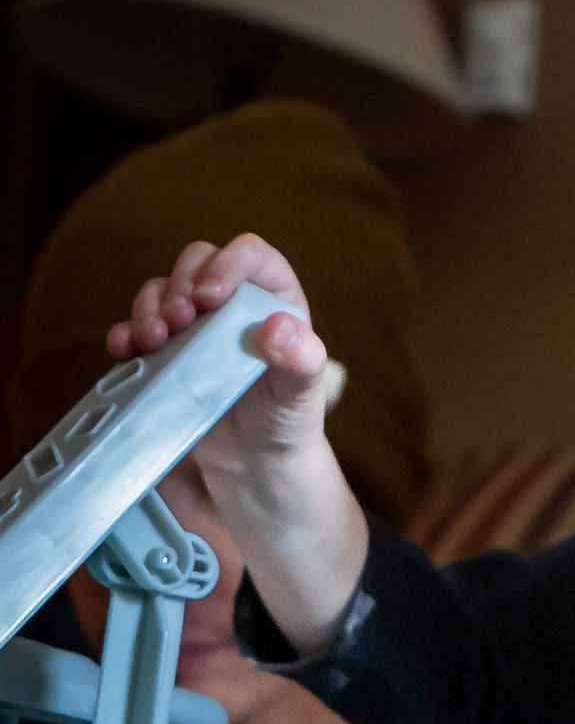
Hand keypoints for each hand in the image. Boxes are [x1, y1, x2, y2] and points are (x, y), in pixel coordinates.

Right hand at [108, 234, 329, 488]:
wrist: (253, 468)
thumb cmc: (285, 422)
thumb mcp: (301, 392)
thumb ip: (300, 358)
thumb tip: (276, 327)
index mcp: (271, 299)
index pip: (251, 255)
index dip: (228, 263)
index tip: (211, 297)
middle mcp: (229, 304)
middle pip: (196, 264)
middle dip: (181, 285)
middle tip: (181, 321)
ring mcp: (192, 328)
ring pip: (160, 292)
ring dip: (149, 308)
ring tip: (154, 340)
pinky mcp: (162, 355)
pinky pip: (134, 330)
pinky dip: (125, 335)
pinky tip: (124, 350)